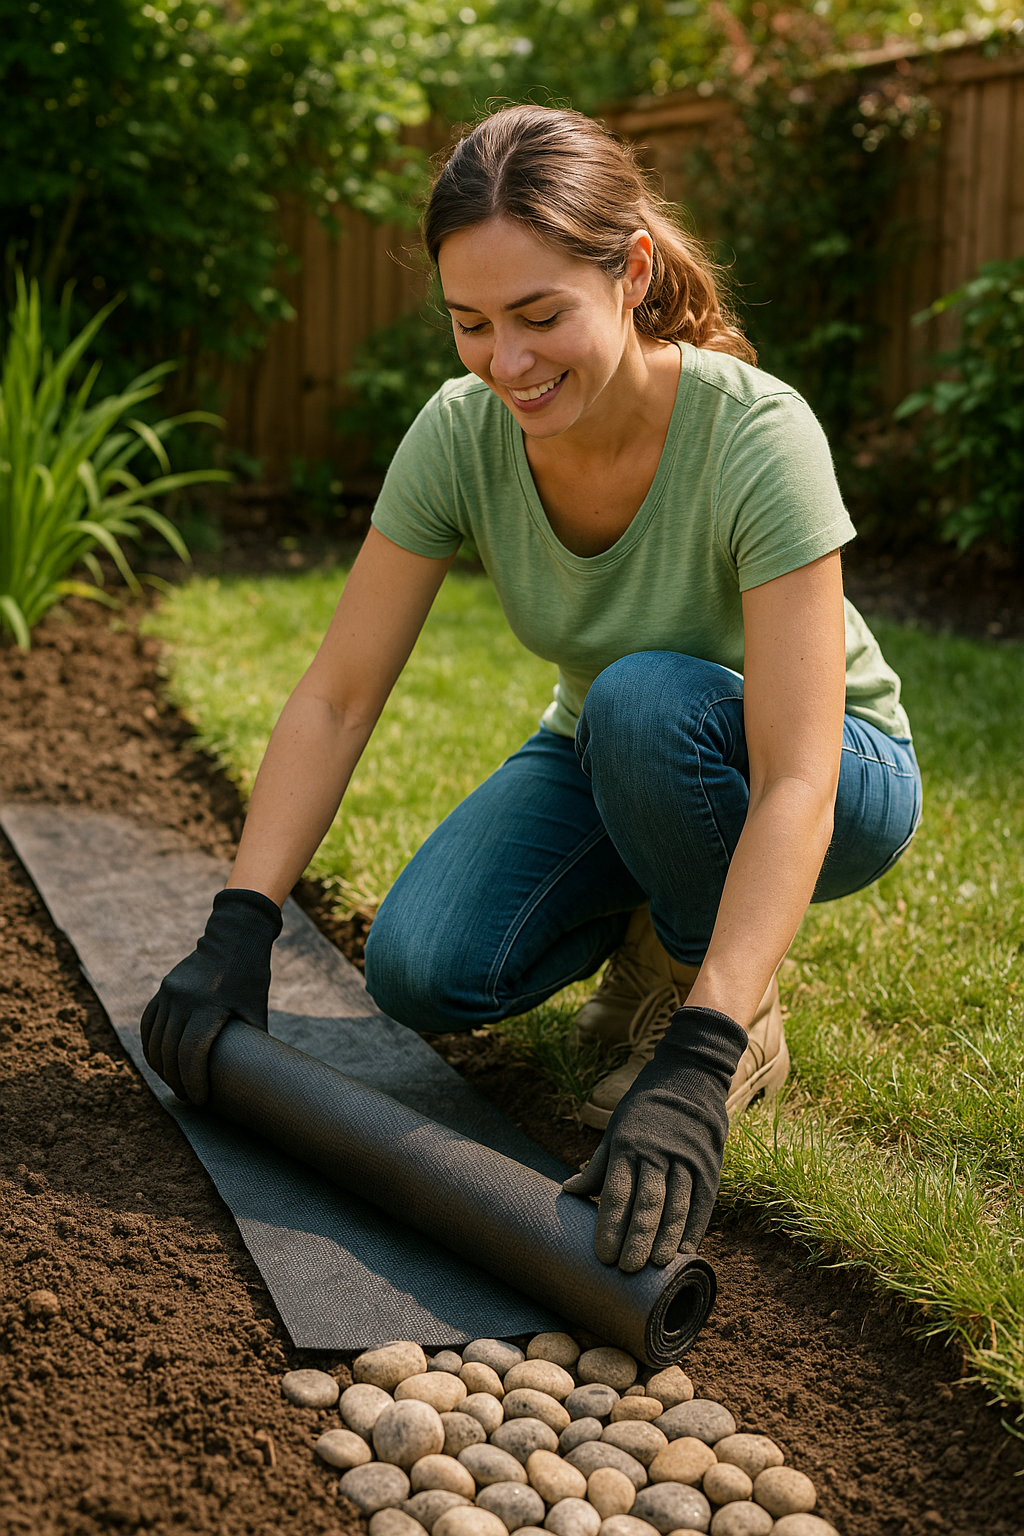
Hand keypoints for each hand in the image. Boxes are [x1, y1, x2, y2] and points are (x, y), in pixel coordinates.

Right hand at [140, 887, 282, 1104]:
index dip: (193, 1082)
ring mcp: (169, 993)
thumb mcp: (255, 1010)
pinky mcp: (163, 989)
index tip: (199, 1100)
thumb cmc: (251, 978)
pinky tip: (159, 1062)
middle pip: (170, 1052)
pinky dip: (151, 1045)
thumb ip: (250, 1041)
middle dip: (177, 1080)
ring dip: (161, 1067)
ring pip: (155, 1041)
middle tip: (187, 1097)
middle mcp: (184, 1000)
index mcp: (210, 1006)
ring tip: (174, 1083)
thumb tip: (255, 1075)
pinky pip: (149, 1024)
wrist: (234, 938)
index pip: (192, 1055)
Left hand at [563, 1006, 746, 1272]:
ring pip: (676, 1205)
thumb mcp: (616, 1129)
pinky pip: (702, 1202)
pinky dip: (694, 1227)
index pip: (616, 1192)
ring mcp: (686, 1159)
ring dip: (667, 1238)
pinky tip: (685, 1250)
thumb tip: (568, 1191)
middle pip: (647, 1203)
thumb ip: (597, 1165)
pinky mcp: (710, 1164)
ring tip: (657, 1266)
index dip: (609, 1225)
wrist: (690, 1076)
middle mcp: (657, 1153)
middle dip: (637, 1238)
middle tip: (627, 1269)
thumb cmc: (644, 1108)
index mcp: (628, 1145)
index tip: (603, 1256)